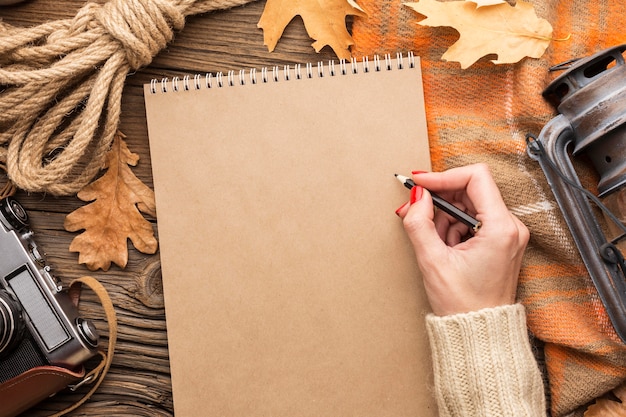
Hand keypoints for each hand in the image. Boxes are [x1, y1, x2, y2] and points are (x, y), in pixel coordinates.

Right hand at [395, 164, 528, 315]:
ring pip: (470, 205)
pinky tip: (444, 247)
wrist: (479, 333)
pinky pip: (473, 220)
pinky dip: (453, 227)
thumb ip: (419, 222)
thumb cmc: (463, 305)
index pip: (475, 177)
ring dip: (444, 217)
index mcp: (501, 228)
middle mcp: (511, 227)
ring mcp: (508, 234)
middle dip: (440, 200)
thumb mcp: (432, 261)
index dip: (443, 176)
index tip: (420, 183)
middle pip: (471, 190)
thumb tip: (416, 197)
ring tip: (434, 243)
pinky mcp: (501, 242)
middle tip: (415, 212)